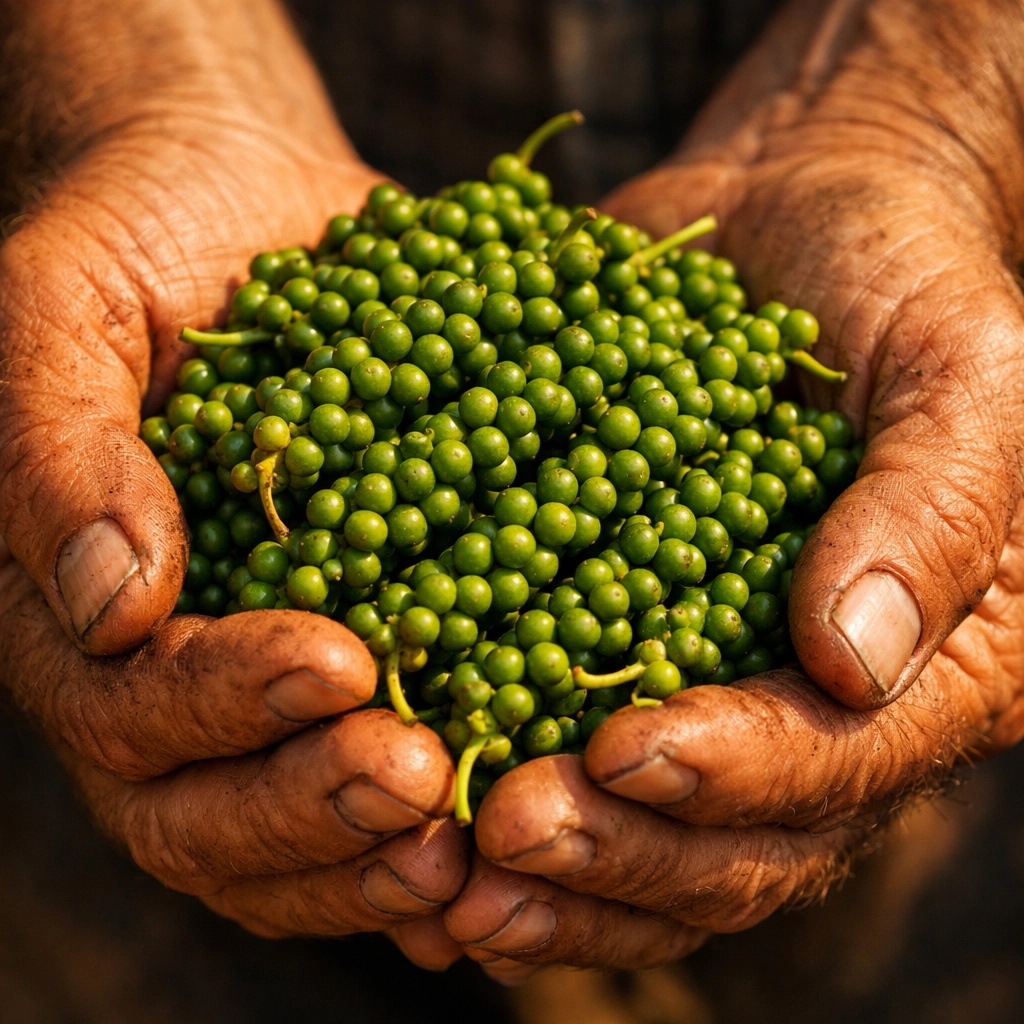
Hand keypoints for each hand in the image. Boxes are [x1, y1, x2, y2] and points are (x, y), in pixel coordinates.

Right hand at [0, 0, 467, 950]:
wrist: (243, 208)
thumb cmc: (138, 244)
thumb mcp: (61, 313)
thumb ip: (56, 453)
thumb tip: (110, 606)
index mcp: (83, 611)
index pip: (126, 709)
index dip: (223, 703)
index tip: (334, 663)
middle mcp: (170, 674)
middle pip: (205, 811)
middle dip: (310, 806)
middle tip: (416, 782)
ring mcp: (264, 683)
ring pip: (292, 830)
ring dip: (375, 854)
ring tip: (469, 844)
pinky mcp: (366, 653)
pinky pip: (378, 775)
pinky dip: (432, 828)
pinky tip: (505, 840)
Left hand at [444, 0, 1023, 975]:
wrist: (793, 223)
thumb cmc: (894, 277)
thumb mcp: (953, 366)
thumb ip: (927, 512)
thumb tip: (852, 662)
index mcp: (937, 664)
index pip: (846, 762)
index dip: (740, 774)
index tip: (625, 750)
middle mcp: (824, 710)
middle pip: (734, 843)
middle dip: (621, 851)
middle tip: (507, 833)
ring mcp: (716, 688)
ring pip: (647, 837)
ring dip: (549, 877)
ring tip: (443, 880)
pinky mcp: (618, 645)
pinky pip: (567, 756)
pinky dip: (494, 813)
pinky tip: (414, 836)